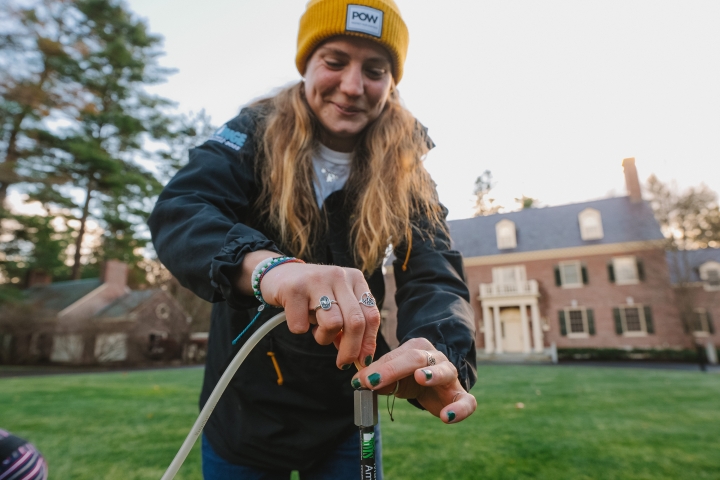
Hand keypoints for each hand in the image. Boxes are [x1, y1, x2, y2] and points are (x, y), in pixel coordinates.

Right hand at [250, 255, 380, 369]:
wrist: (278, 274)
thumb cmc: (312, 294)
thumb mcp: (337, 303)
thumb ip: (350, 324)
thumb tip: (361, 357)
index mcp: (355, 279)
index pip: (371, 315)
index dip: (369, 342)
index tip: (363, 360)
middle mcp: (339, 276)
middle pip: (356, 322)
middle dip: (351, 350)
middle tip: (343, 364)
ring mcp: (317, 280)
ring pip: (333, 324)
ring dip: (323, 337)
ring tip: (316, 330)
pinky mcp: (294, 288)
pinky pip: (302, 326)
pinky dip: (300, 329)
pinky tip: (298, 317)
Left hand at [350, 337, 476, 423]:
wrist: (435, 388)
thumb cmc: (409, 379)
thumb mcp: (392, 377)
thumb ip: (378, 377)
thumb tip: (359, 382)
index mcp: (416, 348)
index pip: (397, 355)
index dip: (380, 368)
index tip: (364, 380)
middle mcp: (435, 357)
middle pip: (416, 358)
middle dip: (394, 370)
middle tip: (375, 381)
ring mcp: (450, 374)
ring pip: (445, 370)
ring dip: (432, 374)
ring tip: (420, 378)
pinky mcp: (461, 395)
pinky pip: (467, 401)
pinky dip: (460, 409)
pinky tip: (447, 417)